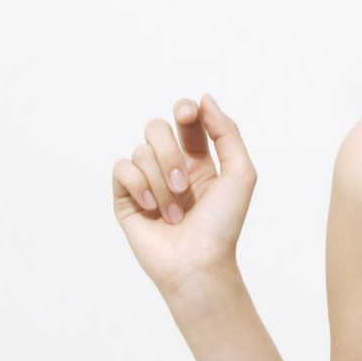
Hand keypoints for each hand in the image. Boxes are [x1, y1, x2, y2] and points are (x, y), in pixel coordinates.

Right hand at [111, 94, 257, 296]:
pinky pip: (122, 168)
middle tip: (185, 184)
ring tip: (176, 212)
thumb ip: (227, 133)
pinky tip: (152, 209)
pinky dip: (139, 187)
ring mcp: (146, 181)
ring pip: (141, 150)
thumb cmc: (223, 224)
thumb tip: (204, 98)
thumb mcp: (240, 173)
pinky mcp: (125, 197)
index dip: (184, 110)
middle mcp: (170, 166)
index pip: (186, 119)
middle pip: (156, 128)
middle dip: (170, 153)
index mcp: (199, 159)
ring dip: (161, 181)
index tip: (187, 115)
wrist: (198, 262)